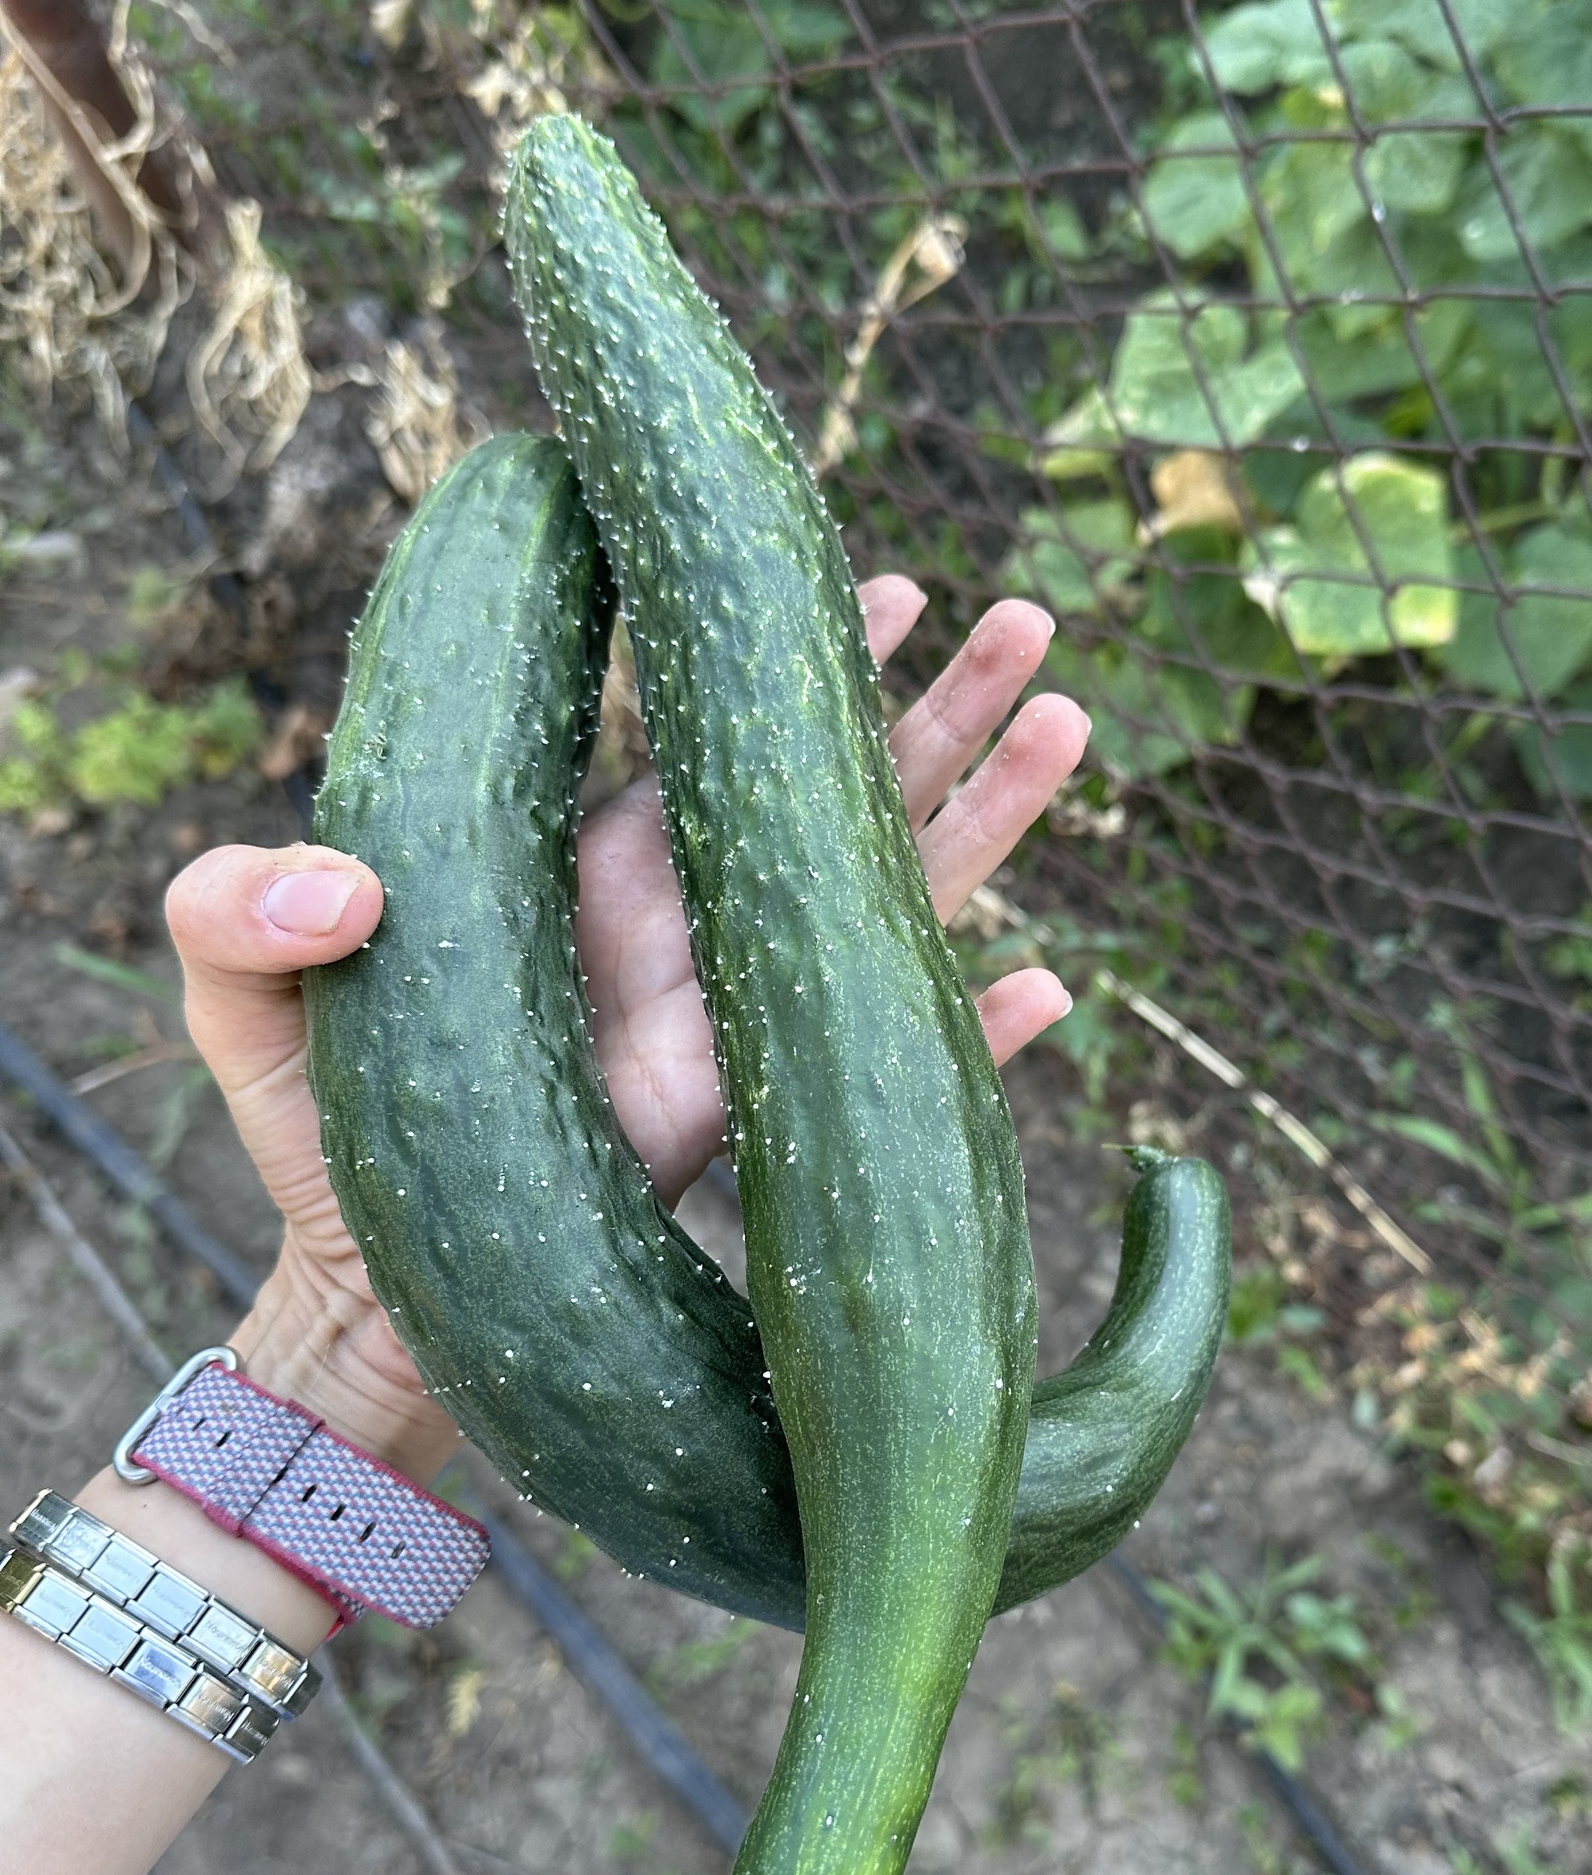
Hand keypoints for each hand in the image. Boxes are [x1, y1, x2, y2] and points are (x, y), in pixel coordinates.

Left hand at [164, 582, 1086, 1481]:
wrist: (373, 1296)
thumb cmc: (311, 1129)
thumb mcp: (237, 993)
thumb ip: (237, 903)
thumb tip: (349, 880)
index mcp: (588, 860)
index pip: (710, 728)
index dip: (783, 650)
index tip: (868, 579)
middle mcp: (686, 921)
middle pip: (839, 788)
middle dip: (936, 702)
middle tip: (1023, 616)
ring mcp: (736, 1019)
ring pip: (888, 894)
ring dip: (986, 814)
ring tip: (1069, 719)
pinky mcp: (759, 1123)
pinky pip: (884, 1069)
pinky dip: (972, 1038)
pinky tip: (1048, 986)